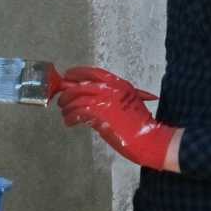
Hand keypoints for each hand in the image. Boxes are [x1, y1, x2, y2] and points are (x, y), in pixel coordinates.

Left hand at [56, 66, 176, 170]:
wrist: (148, 138)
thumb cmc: (140, 124)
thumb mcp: (129, 101)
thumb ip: (112, 96)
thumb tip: (90, 95)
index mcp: (119, 84)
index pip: (93, 73)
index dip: (77, 73)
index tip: (68, 76)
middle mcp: (110, 89)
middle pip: (80, 86)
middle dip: (67, 93)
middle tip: (62, 100)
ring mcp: (104, 101)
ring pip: (76, 99)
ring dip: (67, 107)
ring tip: (65, 114)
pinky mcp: (98, 115)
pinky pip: (76, 113)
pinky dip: (70, 118)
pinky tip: (69, 122)